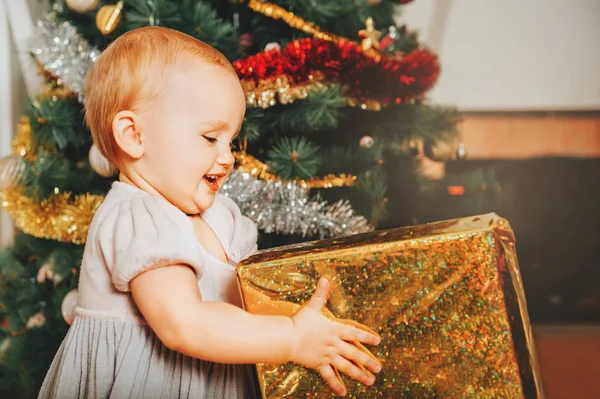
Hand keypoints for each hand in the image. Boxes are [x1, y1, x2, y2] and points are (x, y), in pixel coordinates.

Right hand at [289, 278, 381, 396]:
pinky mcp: (318, 364)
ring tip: (370, 381)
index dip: (367, 337)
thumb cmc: (299, 322)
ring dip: (359, 374)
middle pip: (354, 353)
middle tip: (379, 368)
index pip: (354, 333)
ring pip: (346, 367)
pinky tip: (343, 393)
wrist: (286, 338)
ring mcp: (327, 355)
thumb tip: (324, 278)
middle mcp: (333, 344)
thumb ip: (320, 294)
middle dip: (368, 361)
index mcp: (334, 329)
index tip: (378, 342)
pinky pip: (329, 376)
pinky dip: (336, 385)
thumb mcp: (312, 307)